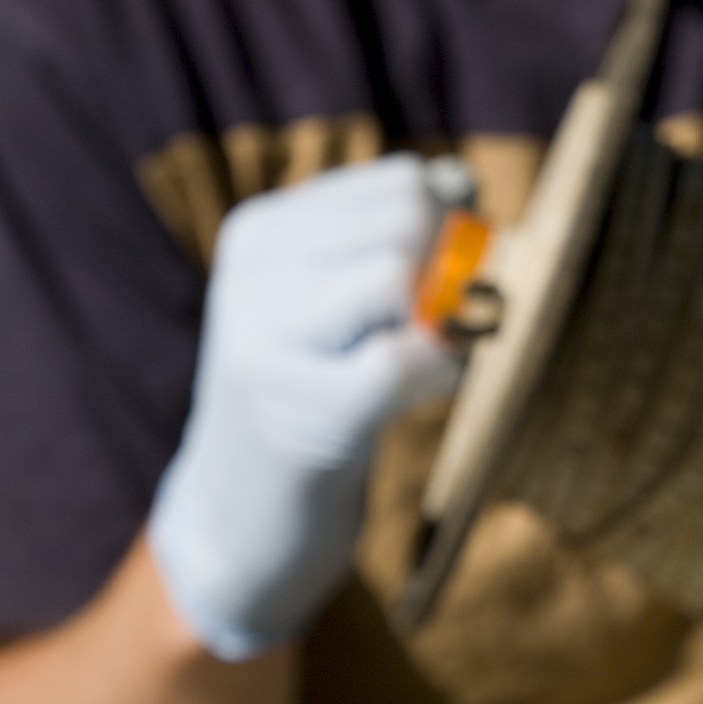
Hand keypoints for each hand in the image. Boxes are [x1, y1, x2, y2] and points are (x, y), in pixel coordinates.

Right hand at [149, 153, 469, 658]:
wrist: (239, 523)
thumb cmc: (316, 398)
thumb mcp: (343, 303)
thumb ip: (399, 238)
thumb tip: (463, 180)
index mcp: (261, 234)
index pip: (396, 183)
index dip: (451, 227)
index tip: (442, 281)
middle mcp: (250, 274)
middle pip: (404, 220)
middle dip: (448, 272)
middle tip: (437, 327)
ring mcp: (262, 341)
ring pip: (396, 276)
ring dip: (441, 324)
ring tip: (416, 365)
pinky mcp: (296, 412)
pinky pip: (404, 358)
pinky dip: (440, 373)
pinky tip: (418, 398)